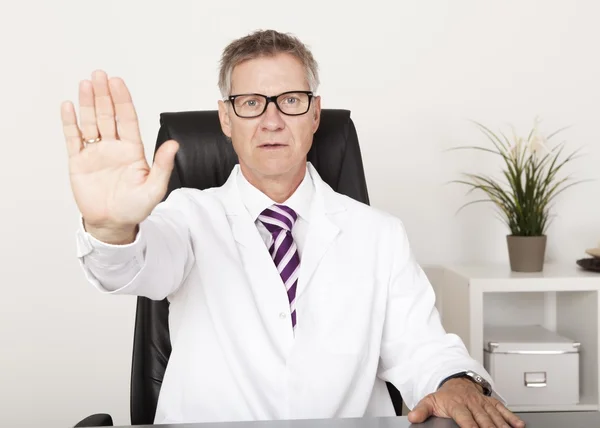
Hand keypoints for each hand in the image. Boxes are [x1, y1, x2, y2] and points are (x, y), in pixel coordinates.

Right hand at [61, 70, 178, 243]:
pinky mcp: (79, 162)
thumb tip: (174, 145)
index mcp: (132, 150)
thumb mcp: (154, 189)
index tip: (117, 82)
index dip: (122, 100)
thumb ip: (163, 166)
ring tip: (85, 84)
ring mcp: (96, 153)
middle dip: (103, 95)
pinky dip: (70, 123)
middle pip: (107, 115)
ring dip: (87, 103)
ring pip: (90, 123)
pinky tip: (69, 106)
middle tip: (99, 75)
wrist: (113, 224)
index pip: (127, 119)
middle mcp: (114, 147)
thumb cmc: (135, 207)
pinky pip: (73, 139)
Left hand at [407, 378, 524, 427]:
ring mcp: (483, 403)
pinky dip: (511, 417)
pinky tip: (518, 425)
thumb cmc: (444, 396)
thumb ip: (422, 410)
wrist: (456, 381)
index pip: (465, 418)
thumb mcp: (430, 401)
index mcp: (456, 404)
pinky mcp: (491, 402)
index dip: (470, 427)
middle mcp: (472, 403)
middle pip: (483, 419)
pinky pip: (503, 409)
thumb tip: (413, 418)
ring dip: (501, 426)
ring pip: (494, 416)